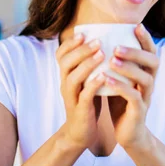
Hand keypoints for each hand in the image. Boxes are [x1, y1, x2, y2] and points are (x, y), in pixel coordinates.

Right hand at [57, 33, 106, 149]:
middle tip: (97, 41)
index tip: (83, 33)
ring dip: (87, 64)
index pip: (61, 55)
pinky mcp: (80, 110)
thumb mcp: (85, 80)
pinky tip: (103, 76)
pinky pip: (84, 95)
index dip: (70, 43)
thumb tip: (102, 41)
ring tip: (101, 54)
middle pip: (66, 63)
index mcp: (66, 75)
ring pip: (73, 77)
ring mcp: (71, 97)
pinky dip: (92, 84)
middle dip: (81, 50)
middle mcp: (65, 84)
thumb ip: (89, 64)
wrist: (81, 132)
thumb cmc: (86, 102)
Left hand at [107, 24, 158, 150]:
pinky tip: (107, 80)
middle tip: (117, 47)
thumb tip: (100, 41)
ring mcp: (146, 97)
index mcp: (146, 73)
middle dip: (136, 52)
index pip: (151, 52)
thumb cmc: (121, 102)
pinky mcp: (139, 111)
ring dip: (129, 68)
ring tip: (112, 61)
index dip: (146, 39)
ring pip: (145, 79)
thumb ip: (116, 63)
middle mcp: (150, 83)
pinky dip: (121, 87)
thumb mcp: (120, 79)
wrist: (127, 132)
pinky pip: (134, 97)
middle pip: (153, 63)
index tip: (136, 26)